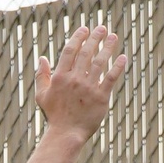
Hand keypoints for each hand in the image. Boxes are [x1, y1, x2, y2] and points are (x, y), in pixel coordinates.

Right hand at [34, 25, 126, 140]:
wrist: (66, 134)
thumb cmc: (54, 115)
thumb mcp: (42, 95)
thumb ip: (41, 76)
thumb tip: (42, 58)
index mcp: (60, 77)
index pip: (70, 51)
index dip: (78, 38)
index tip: (85, 29)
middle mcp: (74, 80)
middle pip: (86, 53)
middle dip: (95, 38)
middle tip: (102, 28)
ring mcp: (88, 88)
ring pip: (100, 62)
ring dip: (108, 47)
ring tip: (113, 37)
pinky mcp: (101, 97)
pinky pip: (111, 78)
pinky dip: (117, 66)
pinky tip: (122, 57)